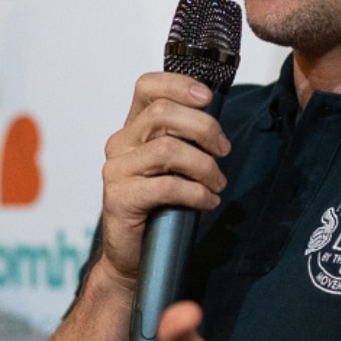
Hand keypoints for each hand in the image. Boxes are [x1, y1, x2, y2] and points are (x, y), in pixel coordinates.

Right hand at [99, 72, 231, 290]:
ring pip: (168, 149)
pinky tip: (207, 202)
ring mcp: (117, 170)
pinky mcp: (120, 197)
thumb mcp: (176, 166)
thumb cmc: (161, 208)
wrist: (134, 256)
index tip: (208, 98)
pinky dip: (196, 193)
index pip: (147, 88)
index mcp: (133, 129)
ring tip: (217, 183)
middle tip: (224, 150)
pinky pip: (167, 186)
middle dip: (204, 128)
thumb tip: (218, 126)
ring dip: (204, 166)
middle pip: (163, 113)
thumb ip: (187, 140)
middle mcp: (120, 144)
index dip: (179, 84)